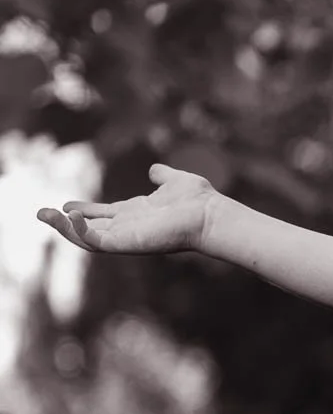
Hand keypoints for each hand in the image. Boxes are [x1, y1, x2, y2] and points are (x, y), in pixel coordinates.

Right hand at [36, 163, 218, 254]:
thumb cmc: (199, 201)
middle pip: (90, 229)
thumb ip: (163, 176)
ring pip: (87, 238)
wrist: (210, 214)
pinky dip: (79, 232)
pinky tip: (68, 216)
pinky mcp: (127, 243)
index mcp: (137, 214)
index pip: (104, 215)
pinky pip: (95, 242)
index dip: (85, 211)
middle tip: (41, 212)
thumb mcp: (175, 181)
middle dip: (64, 223)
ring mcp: (127, 237)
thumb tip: (155, 170)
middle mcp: (129, 228)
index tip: (66, 204)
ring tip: (45, 214)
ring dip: (63, 228)